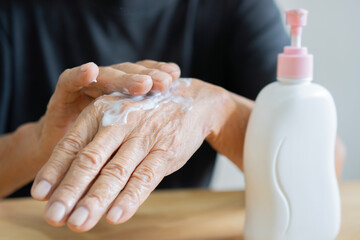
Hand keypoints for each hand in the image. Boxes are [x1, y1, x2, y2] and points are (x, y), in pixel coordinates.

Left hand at [31, 78, 227, 231]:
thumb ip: (99, 142)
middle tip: (53, 216)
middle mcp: (120, 122)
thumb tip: (72, 178)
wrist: (193, 100)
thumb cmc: (149, 112)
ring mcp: (144, 136)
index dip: (54, 170)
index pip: (72, 144)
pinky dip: (130, 197)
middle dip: (69, 190)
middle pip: (90, 160)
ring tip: (78, 223)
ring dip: (95, 199)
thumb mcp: (120, 115)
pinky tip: (115, 216)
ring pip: (116, 171)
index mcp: (103, 111)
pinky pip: (146, 176)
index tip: (40, 195)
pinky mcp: (166, 150)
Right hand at [36, 60, 180, 172]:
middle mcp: (107, 89)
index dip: (158, 73)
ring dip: (122, 78)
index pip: (144, 78)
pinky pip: (69, 83)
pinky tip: (90, 70)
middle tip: (164, 82)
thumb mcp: (131, 144)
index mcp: (126, 97)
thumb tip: (187, 122)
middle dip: (146, 75)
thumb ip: (151, 131)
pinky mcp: (62, 98)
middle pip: (128, 75)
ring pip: (105, 76)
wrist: (66, 163)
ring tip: (142, 83)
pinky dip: (79, 76)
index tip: (175, 76)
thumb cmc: (105, 154)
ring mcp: (85, 91)